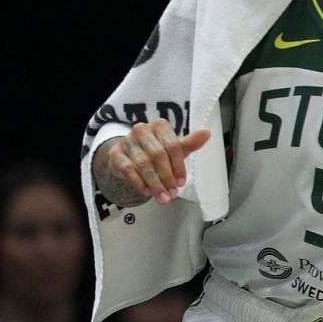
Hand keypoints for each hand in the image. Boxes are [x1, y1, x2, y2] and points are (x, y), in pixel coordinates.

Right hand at [97, 122, 211, 206]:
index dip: (179, 167)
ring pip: (143, 164)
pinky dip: (139, 183)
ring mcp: (127, 141)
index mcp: (160, 125)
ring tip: (162, 196)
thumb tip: (206, 133)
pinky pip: (128, 170)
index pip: (173, 146)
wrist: (128, 155)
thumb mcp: (174, 148)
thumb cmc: (155, 151)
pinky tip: (147, 191)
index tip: (181, 182)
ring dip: (155, 184)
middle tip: (172, 193)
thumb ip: (190, 143)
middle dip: (167, 177)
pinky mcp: (116, 154)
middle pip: (158, 155)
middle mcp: (142, 130)